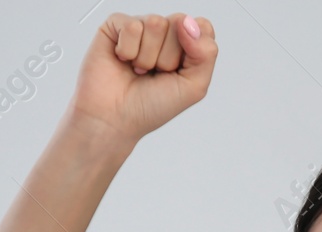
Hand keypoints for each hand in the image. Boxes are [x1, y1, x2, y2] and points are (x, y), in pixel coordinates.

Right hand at [69, 12, 216, 141]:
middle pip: (180, 22)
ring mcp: (141, 28)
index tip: (179, 70)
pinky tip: (123, 61)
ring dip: (147, 57)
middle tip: (155, 73)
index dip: (194, 48)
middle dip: (168, 57)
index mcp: (185, 46)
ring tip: (139, 70)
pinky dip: (129, 50)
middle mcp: (164, 34)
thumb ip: (206, 53)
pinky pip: (133, 26)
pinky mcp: (117, 25)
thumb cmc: (150, 107)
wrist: (115, 119)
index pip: (202, 26)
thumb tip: (190, 23)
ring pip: (156, 23)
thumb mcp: (193, 87)